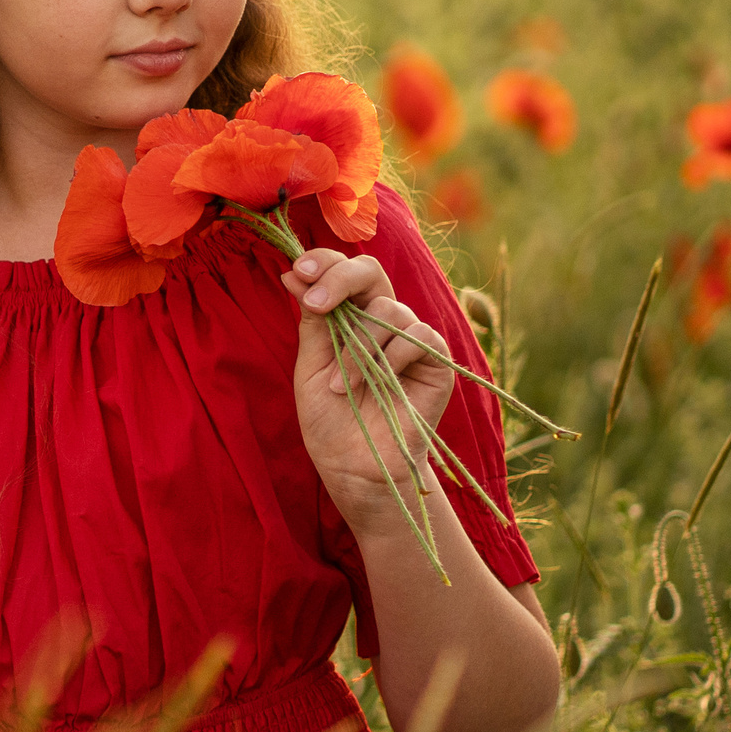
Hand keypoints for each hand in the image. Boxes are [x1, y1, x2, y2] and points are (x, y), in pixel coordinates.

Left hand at [285, 249, 455, 528]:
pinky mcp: (436, 362)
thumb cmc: (332, 421)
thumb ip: (312, 319)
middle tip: (315, 303)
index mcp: (351, 316)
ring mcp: (411, 340)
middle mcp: (383, 321)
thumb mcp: (312, 365)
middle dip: (340, 279)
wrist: (355, 470)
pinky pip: (417, 337)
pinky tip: (374, 385)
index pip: (342, 271)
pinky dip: (390, 357)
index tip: (299, 270)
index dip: (324, 262)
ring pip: (389, 309)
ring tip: (340, 386)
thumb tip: (293, 271)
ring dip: (357, 346)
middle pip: (370, 270)